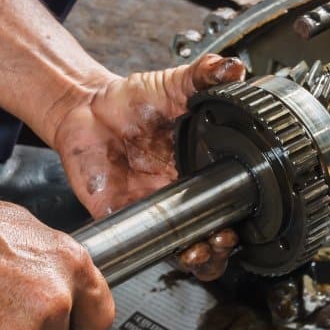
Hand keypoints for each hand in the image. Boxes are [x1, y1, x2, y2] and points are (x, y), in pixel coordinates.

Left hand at [53, 54, 246, 280]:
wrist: (85, 108)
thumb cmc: (131, 99)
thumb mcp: (173, 84)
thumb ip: (203, 75)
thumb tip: (234, 68)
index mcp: (200, 169)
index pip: (231, 204)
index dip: (242, 218)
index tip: (244, 220)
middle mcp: (182, 195)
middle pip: (213, 236)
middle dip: (223, 249)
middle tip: (223, 240)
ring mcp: (156, 210)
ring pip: (186, 250)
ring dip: (199, 261)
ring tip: (200, 253)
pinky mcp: (126, 218)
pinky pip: (147, 247)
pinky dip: (161, 255)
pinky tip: (172, 251)